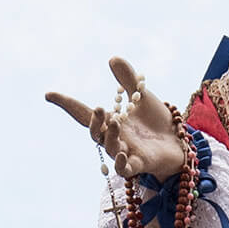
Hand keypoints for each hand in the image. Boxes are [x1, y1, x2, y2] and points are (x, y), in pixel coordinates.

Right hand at [43, 58, 190, 185]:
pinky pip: (125, 169)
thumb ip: (128, 80)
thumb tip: (113, 58)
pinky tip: (123, 153)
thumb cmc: (156, 121)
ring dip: (110, 136)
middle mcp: (114, 138)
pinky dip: (122, 163)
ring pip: (110, 148)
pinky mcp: (140, 164)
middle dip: (94, 122)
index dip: (67, 104)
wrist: (179, 140)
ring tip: (116, 122)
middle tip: (100, 108)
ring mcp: (126, 152)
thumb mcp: (142, 96)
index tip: (49, 94)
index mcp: (110, 121)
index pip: (84, 113)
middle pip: (95, 132)